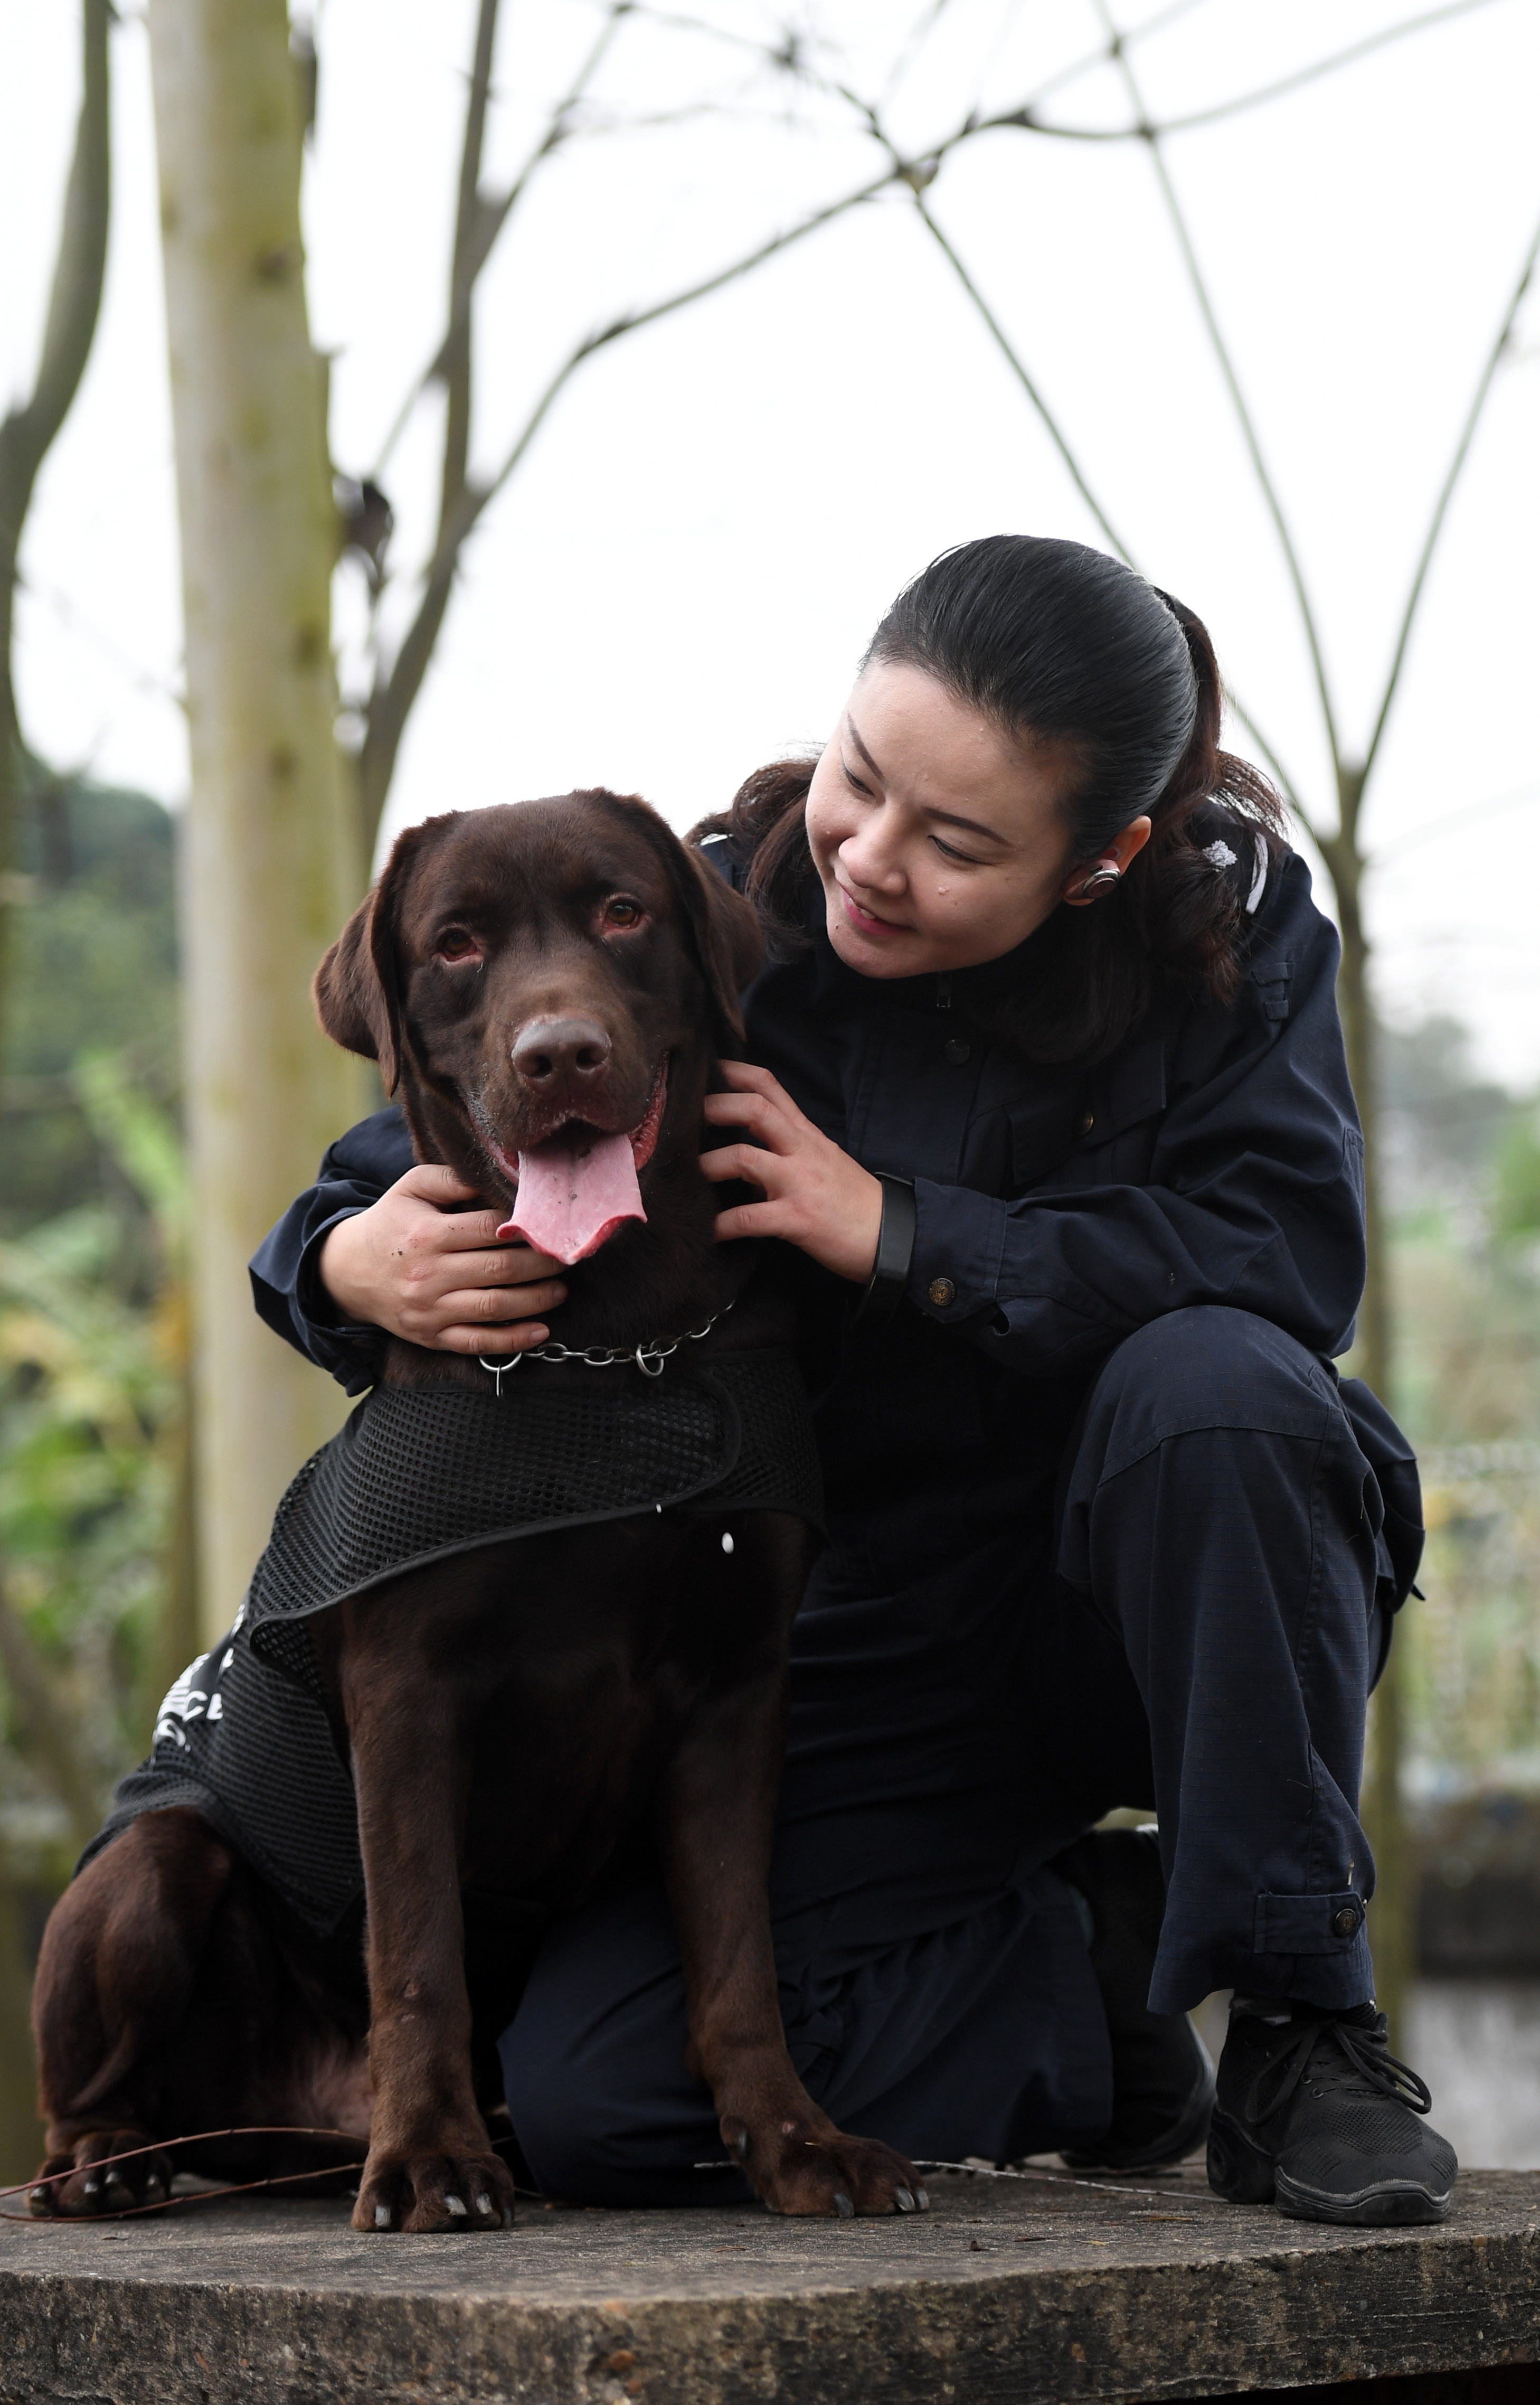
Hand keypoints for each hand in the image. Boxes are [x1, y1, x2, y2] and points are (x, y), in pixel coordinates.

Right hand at [318, 1164, 566, 1353]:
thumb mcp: (411, 1189)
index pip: (488, 1229)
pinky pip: (478, 1343)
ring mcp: (430, 1310)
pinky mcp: (432, 1336)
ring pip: (494, 1307)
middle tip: (568, 1257)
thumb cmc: (391, 1223)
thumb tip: (496, 1178)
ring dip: (536, 1300)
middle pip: (499, 1269)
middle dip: (541, 1264)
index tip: (551, 1225)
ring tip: (561, 1289)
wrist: (348, 1271)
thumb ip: (451, 1178)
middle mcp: (428, 1274)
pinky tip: (541, 1331)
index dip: (524, 1227)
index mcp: (427, 1234)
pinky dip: (512, 1340)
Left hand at [700, 1062, 882, 1282]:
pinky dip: (723, 1225)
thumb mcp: (825, 1159)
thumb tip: (747, 1140)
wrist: (892, 1237)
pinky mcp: (798, 1219)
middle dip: (715, 1107)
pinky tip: (709, 1232)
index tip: (706, 1069)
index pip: (770, 1087)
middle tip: (683, 1119)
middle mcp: (803, 1151)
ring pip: (745, 1157)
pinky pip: (750, 1218)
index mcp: (807, 1135)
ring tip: (688, 1177)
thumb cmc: (854, 1201)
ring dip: (709, 1165)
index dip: (734, 1072)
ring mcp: (800, 1183)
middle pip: (755, 1109)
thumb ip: (790, 1145)